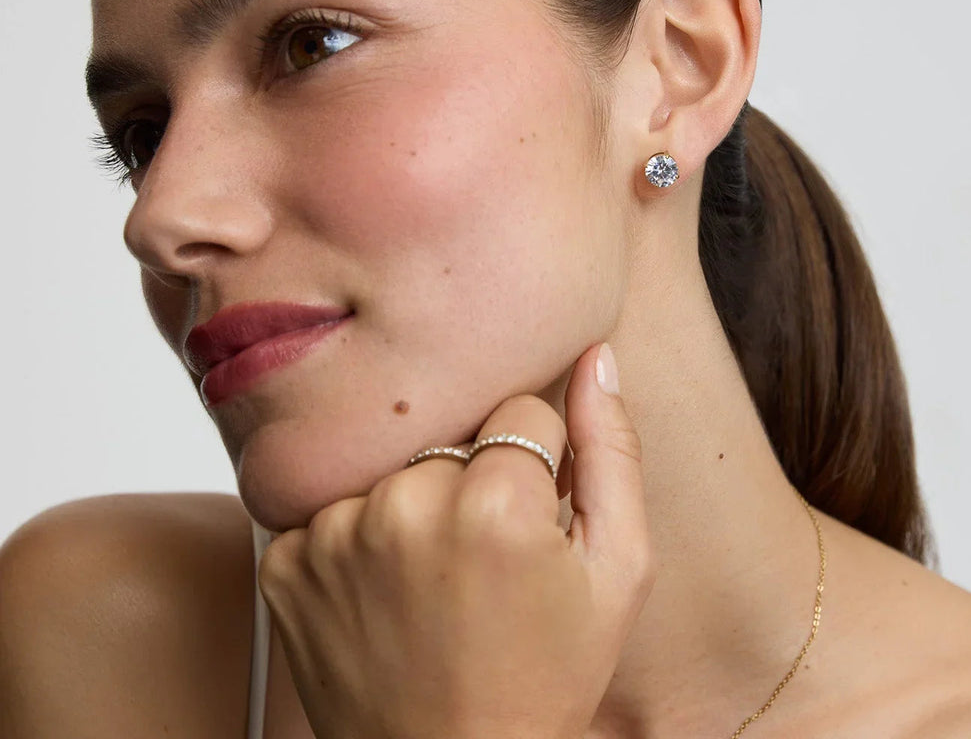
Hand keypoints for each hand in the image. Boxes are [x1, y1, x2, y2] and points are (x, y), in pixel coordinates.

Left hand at [256, 342, 654, 738]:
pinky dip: (358, 535)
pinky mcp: (288, 562)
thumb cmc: (544, 676)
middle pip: (451, 435)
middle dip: (473, 477)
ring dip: (413, 503)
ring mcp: (337, 534)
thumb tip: (593, 359)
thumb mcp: (617, 570)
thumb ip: (612, 452)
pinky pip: (335, 505)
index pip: (519, 408)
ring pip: (393, 467)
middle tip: (481, 555)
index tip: (528, 518)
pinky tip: (383, 587)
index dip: (535, 463)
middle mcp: (405, 506)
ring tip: (431, 575)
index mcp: (495, 503)